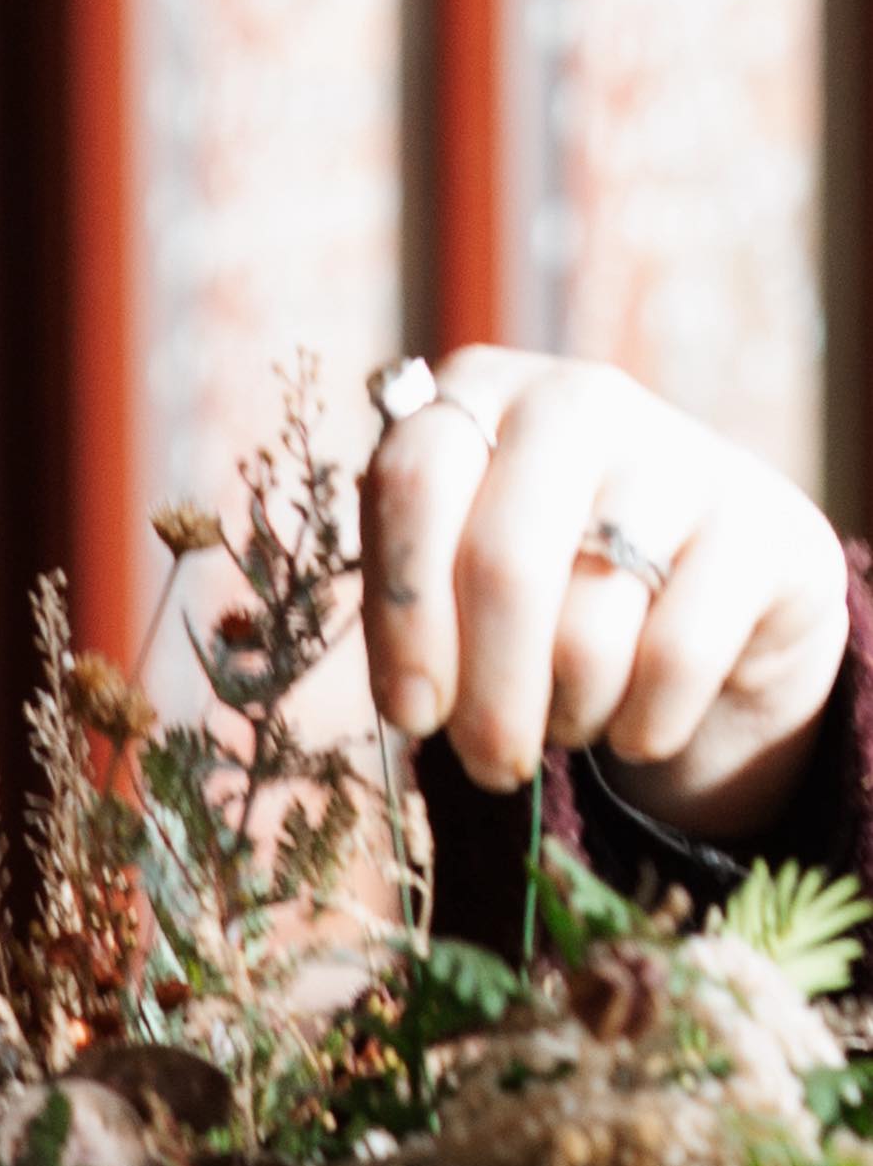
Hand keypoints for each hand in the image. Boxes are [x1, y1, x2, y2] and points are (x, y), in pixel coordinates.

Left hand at [361, 345, 850, 840]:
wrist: (708, 597)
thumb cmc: (550, 594)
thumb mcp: (460, 585)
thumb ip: (414, 611)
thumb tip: (410, 701)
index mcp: (479, 398)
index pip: (413, 483)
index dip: (405, 612)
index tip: (412, 713)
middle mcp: (577, 401)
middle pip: (504, 565)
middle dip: (487, 699)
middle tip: (490, 766)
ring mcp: (677, 454)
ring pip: (588, 631)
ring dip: (569, 716)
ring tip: (571, 717)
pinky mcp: (759, 526)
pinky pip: (675, 660)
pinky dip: (645, 724)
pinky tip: (638, 721)